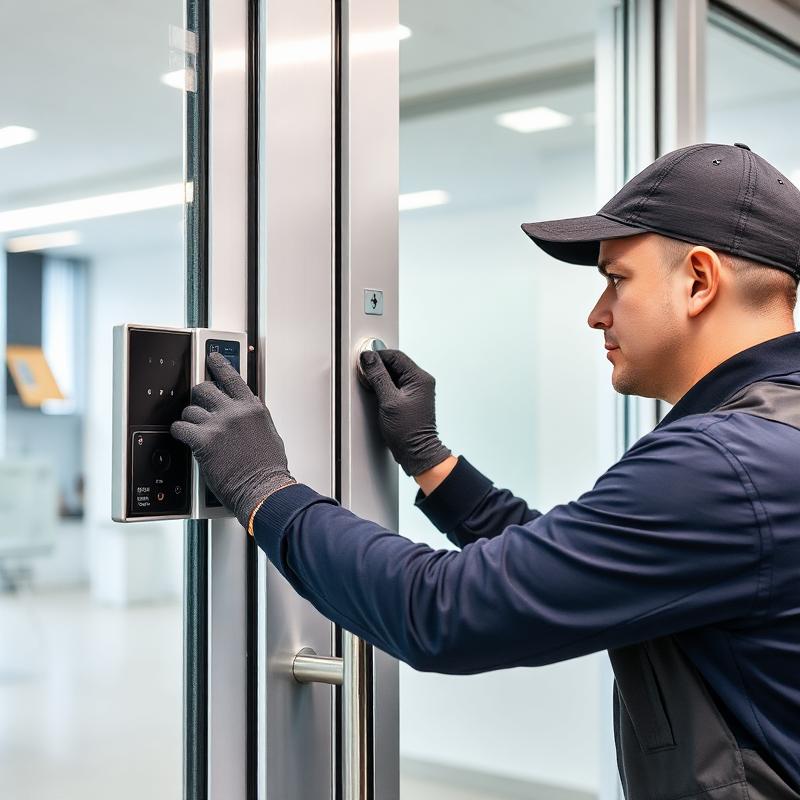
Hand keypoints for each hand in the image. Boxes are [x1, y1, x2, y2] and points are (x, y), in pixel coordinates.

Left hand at [170, 352, 295, 526]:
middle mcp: (235, 412)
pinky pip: (180, 428)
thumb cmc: (269, 469)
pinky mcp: (203, 441)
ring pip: (190, 409)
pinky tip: (185, 438)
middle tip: (198, 404)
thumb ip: (254, 418)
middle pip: (204, 388)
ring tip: (196, 430)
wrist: (264, 489)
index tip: (212, 358)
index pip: (232, 377)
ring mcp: (218, 425)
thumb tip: (246, 412)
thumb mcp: (269, 434)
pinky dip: (180, 432)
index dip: (219, 364)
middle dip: (198, 396)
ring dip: (190, 419)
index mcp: (253, 408)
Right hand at [359, 348, 450, 476]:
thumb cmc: (408, 431)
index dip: (377, 356)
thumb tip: (369, 358)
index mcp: (420, 378)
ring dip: (380, 377)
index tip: (363, 360)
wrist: (416, 452)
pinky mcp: (410, 398)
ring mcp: (416, 390)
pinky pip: (395, 384)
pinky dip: (384, 386)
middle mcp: (421, 382)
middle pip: (395, 364)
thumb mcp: (388, 401)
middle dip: (377, 367)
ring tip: (369, 384)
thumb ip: (378, 377)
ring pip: (394, 374)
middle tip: (363, 373)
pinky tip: (376, 393)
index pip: (396, 356)